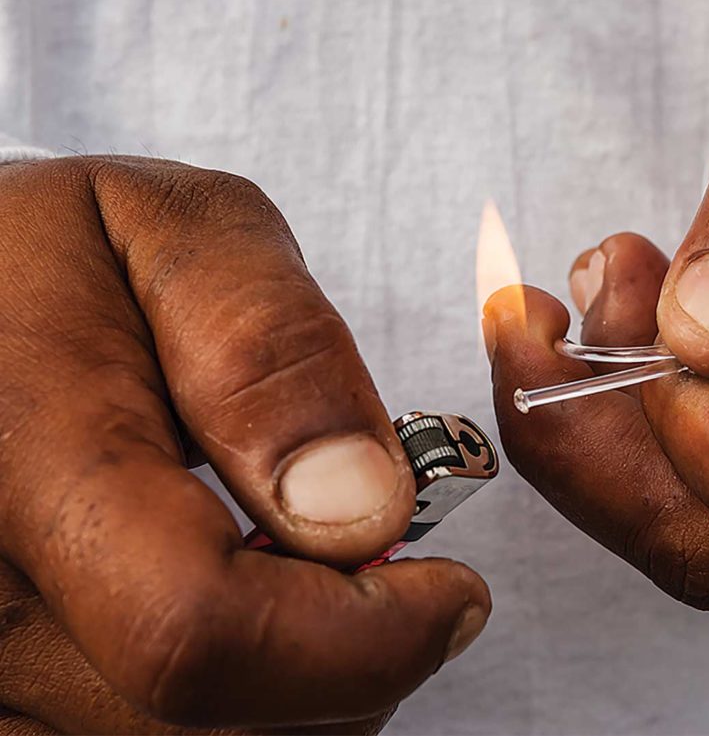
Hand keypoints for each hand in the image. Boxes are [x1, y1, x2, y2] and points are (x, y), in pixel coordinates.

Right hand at [0, 156, 488, 731]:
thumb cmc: (57, 251)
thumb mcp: (173, 235)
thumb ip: (267, 349)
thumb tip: (362, 506)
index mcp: (22, 460)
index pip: (200, 634)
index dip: (366, 640)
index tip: (453, 594)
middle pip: (208, 728)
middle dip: (344, 663)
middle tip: (372, 566)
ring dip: (287, 695)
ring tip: (284, 577)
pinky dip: (223, 715)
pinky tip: (227, 622)